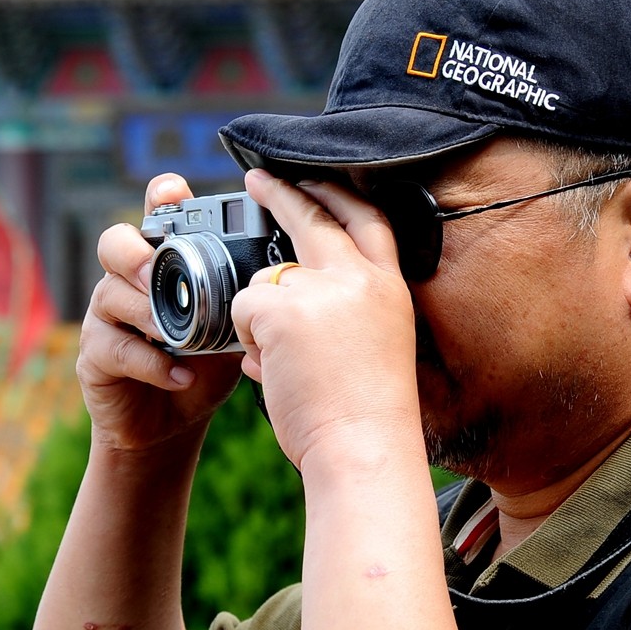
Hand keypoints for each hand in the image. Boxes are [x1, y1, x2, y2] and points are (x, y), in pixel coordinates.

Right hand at [77, 174, 243, 453]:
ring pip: (110, 295)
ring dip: (146, 313)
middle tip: (156, 272)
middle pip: (114, 243)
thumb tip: (279, 276)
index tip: (173, 191)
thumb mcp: (230, 327)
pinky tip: (180, 375)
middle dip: (134, 252)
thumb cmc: (203, 365)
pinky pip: (118, 350)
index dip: (159, 198)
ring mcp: (107, 318)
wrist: (174, 422)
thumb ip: (241, 299)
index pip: (156, 217)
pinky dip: (153, 363)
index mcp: (162, 264)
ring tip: (174, 334)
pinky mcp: (96, 357)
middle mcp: (129, 282)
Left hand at [229, 170, 420, 473]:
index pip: (367, 219)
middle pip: (315, 219)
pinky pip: (241, 308)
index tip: (317, 180)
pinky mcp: (283, 309)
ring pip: (264, 280)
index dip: (339, 195)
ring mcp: (321, 290)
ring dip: (260, 319)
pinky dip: (246, 339)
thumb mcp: (372, 346)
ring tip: (287, 365)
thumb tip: (275, 293)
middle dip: (281, 193)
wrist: (364, 449)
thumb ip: (336, 311)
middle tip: (257, 180)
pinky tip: (271, 369)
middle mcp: (359, 279)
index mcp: (389, 288)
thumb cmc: (366, 416)